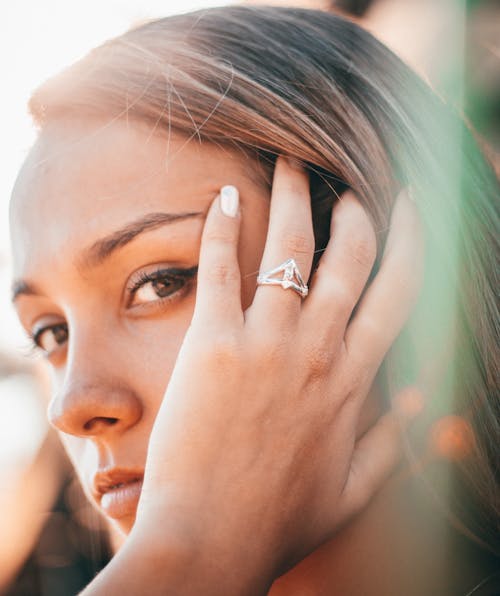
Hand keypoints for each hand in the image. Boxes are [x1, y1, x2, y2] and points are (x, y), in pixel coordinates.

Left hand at [128, 157, 423, 593]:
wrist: (211, 542)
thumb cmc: (278, 519)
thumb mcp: (351, 492)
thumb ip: (390, 448)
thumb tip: (417, 409)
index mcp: (355, 382)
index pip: (399, 292)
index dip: (410, 242)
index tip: (409, 208)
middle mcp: (319, 352)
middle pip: (351, 256)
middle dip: (355, 209)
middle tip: (346, 182)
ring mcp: (266, 344)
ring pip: (291, 247)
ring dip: (293, 197)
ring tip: (289, 162)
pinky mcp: (214, 346)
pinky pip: (222, 270)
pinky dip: (223, 228)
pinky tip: (221, 196)